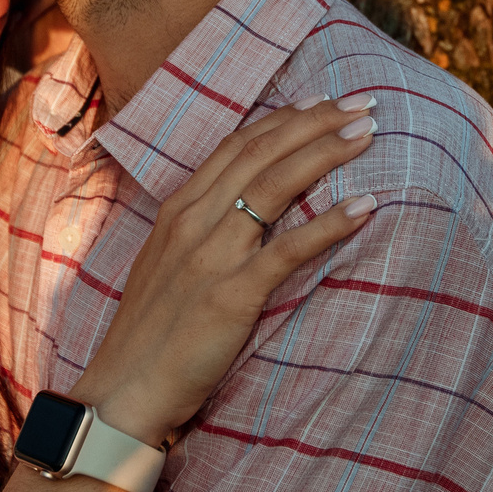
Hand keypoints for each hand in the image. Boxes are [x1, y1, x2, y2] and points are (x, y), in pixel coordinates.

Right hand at [75, 97, 379, 443]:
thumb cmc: (151, 336)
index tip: (324, 102)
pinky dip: (329, 224)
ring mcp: (211, 255)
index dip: (285, 119)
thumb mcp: (169, 267)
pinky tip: (365, 207)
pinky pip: (287, 249)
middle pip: (262, 153)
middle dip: (317, 121)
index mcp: (178, 211)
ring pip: (275, 185)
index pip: (237, 146)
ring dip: (326, 152)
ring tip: (368, 133)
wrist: (124, 390)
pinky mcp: (231, 295)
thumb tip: (246, 214)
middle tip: (363, 103)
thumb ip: (204, 234)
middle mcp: (193, 222)